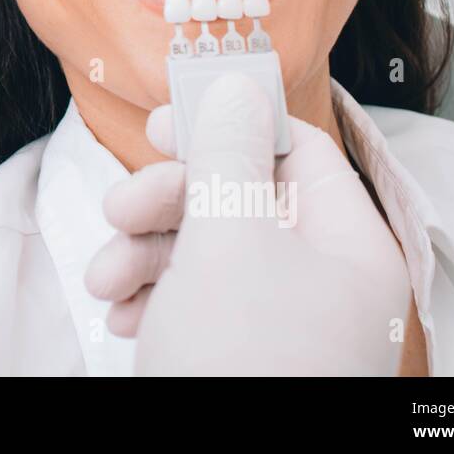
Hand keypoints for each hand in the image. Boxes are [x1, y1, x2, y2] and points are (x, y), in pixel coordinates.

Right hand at [88, 73, 413, 374]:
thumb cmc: (240, 367)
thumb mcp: (226, 243)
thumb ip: (226, 155)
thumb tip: (235, 86)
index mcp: (347, 248)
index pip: (295, 153)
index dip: (227, 127)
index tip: (162, 123)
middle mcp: (322, 285)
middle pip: (240, 200)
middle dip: (168, 200)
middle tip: (120, 208)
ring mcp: (280, 327)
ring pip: (206, 253)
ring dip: (145, 252)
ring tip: (107, 280)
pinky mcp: (240, 359)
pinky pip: (195, 303)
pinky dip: (153, 299)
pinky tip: (123, 316)